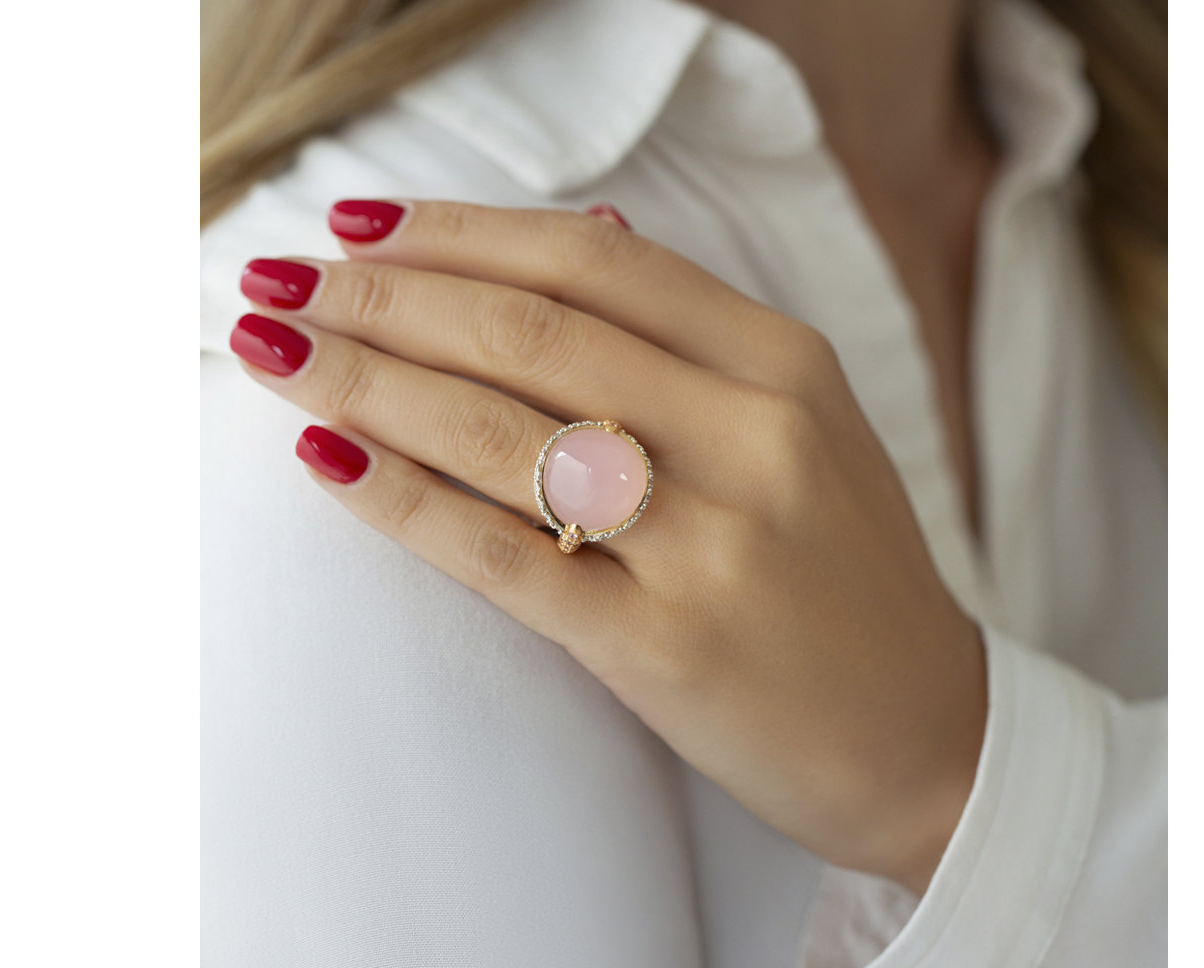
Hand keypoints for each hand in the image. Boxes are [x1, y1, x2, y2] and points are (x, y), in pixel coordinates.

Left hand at [230, 200, 985, 891]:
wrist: (929, 739)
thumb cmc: (847, 577)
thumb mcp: (811, 426)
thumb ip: (699, 333)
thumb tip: (586, 224)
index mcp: (786, 367)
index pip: (595, 261)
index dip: (460, 232)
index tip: (361, 224)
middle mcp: (753, 438)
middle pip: (530, 332)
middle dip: (383, 297)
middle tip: (284, 281)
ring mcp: (712, 545)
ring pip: (499, 432)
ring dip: (363, 379)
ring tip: (274, 348)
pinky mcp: (663, 647)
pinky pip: (500, 555)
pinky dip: (400, 498)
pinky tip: (329, 456)